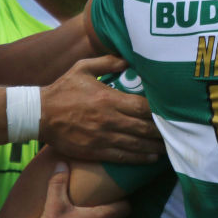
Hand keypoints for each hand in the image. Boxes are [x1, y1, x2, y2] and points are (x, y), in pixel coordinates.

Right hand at [39, 55, 163, 163]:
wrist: (39, 114)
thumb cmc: (62, 89)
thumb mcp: (83, 68)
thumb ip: (107, 62)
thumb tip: (128, 59)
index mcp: (109, 99)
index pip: (142, 107)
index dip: (159, 111)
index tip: (172, 112)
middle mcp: (109, 119)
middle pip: (143, 127)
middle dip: (162, 131)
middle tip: (178, 132)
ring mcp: (103, 137)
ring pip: (136, 144)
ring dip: (155, 147)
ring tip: (170, 148)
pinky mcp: (95, 151)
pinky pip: (122, 157)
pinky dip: (139, 158)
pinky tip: (151, 158)